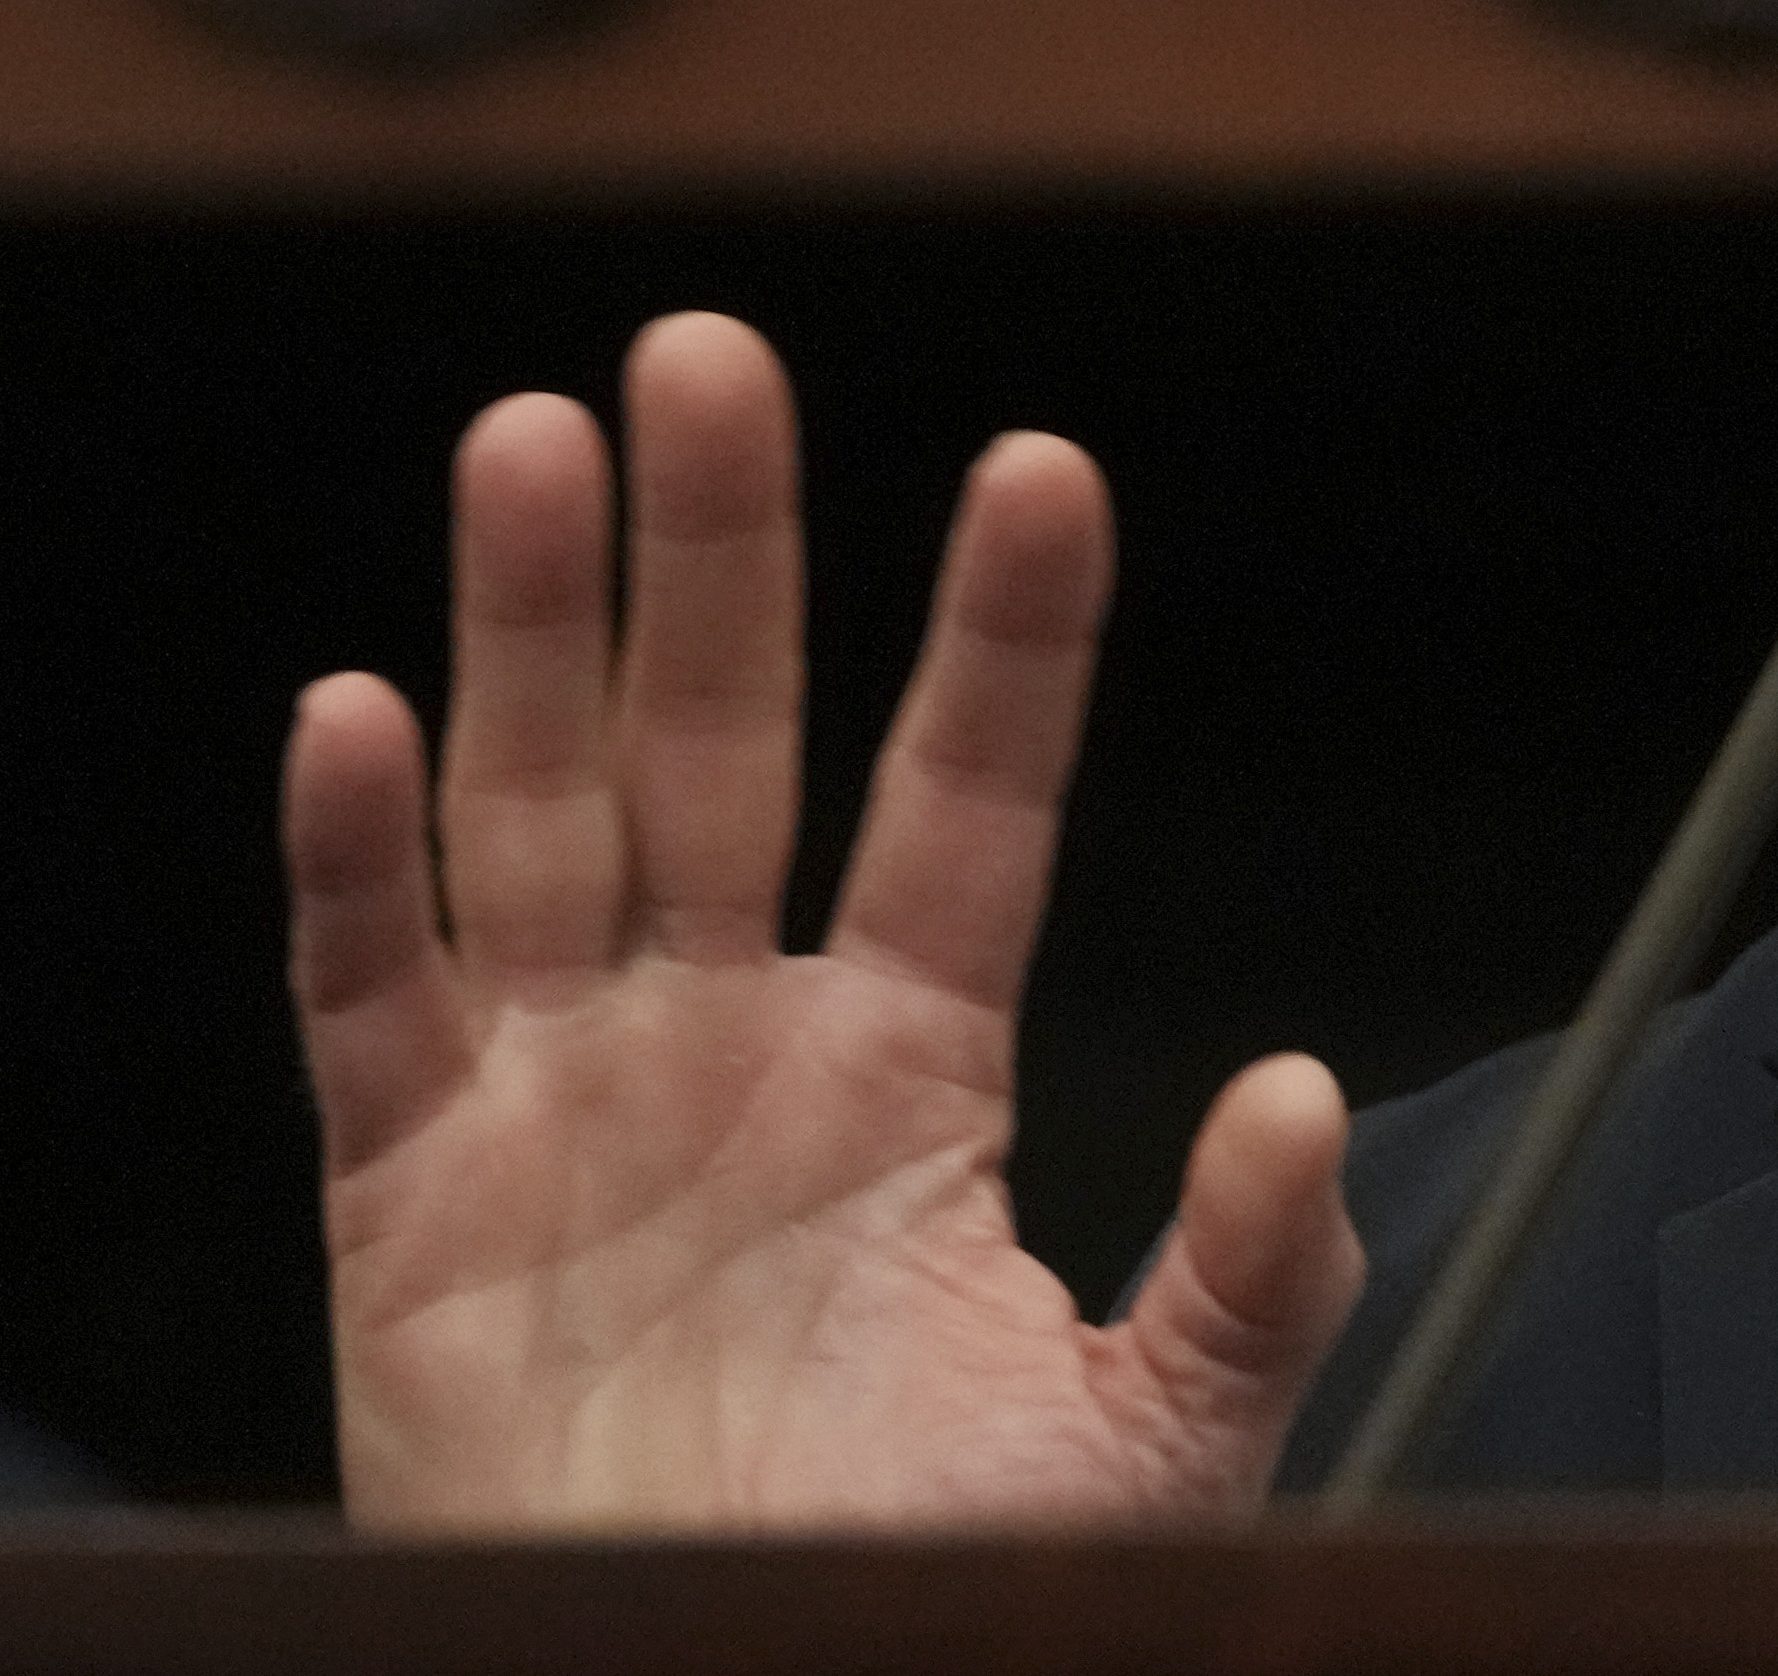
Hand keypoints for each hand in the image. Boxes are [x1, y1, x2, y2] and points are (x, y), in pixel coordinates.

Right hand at [284, 314, 1363, 1525]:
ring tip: (537, 440)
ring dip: (529, 629)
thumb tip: (1298, 1093)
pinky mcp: (406, 1203)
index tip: (1045, 469)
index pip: (968, 801)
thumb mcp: (1143, 1447)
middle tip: (709, 352)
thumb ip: (1245, 1278)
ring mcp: (561, 1105)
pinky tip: (357, 716)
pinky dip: (354, 862)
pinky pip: (369, 999)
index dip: (1002, 639)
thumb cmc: (937, 1596)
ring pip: (543, 813)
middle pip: (727, 744)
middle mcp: (732, 1044)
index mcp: (913, 1074)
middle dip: (718, 549)